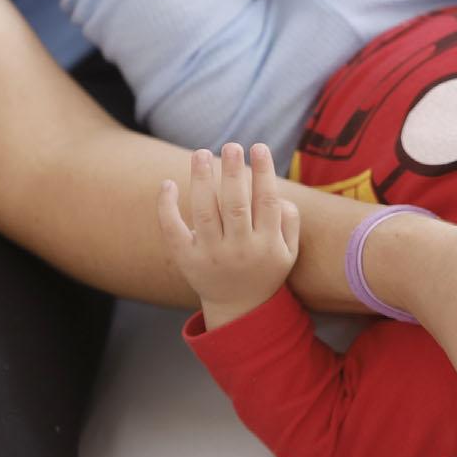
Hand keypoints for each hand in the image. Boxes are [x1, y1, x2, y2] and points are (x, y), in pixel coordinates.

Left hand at [157, 143, 300, 329]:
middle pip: (235, 205)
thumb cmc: (265, 270)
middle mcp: (239, 250)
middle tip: (231, 146)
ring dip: (202, 180)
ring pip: (205, 212)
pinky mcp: (186, 260)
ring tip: (201, 153)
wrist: (239, 310)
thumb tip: (276, 192)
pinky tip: (168, 183)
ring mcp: (211, 255)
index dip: (263, 172)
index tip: (259, 147)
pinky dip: (167, 207)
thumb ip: (290, 221)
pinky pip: (173, 230)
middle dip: (233, 173)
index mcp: (267, 245)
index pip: (266, 202)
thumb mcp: (288, 252)